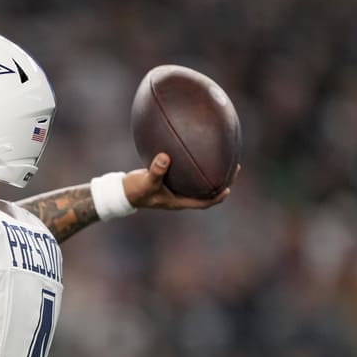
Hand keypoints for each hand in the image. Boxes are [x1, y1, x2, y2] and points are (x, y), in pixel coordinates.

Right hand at [123, 153, 237, 209]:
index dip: (217, 197)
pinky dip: (195, 167)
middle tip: (234, 168)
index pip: (203, 203)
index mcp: (178, 201)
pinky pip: (188, 175)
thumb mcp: (145, 181)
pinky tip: (198, 152)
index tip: (228, 187)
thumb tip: (165, 157)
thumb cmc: (134, 190)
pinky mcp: (170, 182)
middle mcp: (179, 196)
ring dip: (210, 175)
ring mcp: (175, 190)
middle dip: (220, 182)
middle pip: (206, 193)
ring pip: (198, 184)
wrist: (122, 191)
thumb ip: (156, 170)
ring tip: (222, 160)